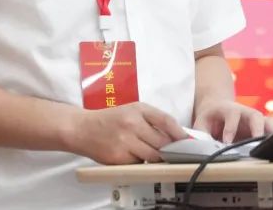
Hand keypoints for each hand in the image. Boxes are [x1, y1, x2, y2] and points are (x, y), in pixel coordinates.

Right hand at [69, 103, 186, 164]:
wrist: (83, 128)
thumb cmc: (111, 119)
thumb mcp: (133, 110)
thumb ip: (153, 119)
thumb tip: (177, 135)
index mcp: (138, 109)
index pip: (166, 121)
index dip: (180, 133)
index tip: (189, 141)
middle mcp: (132, 124)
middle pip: (162, 142)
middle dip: (170, 149)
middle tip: (175, 153)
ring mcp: (125, 142)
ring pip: (152, 156)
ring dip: (157, 158)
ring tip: (156, 155)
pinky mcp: (118, 158)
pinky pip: (138, 163)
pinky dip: (141, 163)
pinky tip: (136, 157)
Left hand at [192, 100, 272, 143]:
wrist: (218, 108)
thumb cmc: (210, 118)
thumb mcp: (201, 124)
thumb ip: (202, 135)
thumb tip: (206, 149)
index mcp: (229, 109)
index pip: (232, 114)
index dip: (230, 128)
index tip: (227, 142)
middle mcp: (245, 112)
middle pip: (255, 116)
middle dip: (258, 129)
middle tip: (258, 143)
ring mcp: (255, 120)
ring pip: (269, 123)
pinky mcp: (262, 128)